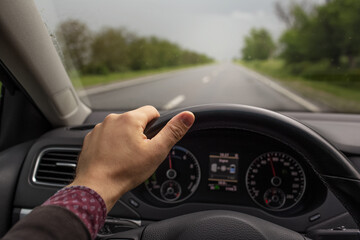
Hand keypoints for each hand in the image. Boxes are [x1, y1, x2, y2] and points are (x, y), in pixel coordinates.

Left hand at [68, 106, 194, 211]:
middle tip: (140, 153)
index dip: (157, 126)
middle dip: (140, 134)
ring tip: (126, 157)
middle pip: (136, 120)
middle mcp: (113, 119)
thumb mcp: (156, 151)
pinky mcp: (91, 139)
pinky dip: (112, 144)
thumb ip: (173, 131)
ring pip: (121, 128)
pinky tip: (114, 158)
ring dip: (125, 138)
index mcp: (130, 119)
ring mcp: (100, 129)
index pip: (152, 111)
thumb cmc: (124, 171)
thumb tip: (187, 116)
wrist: (97, 186)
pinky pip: (107, 136)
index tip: (153, 140)